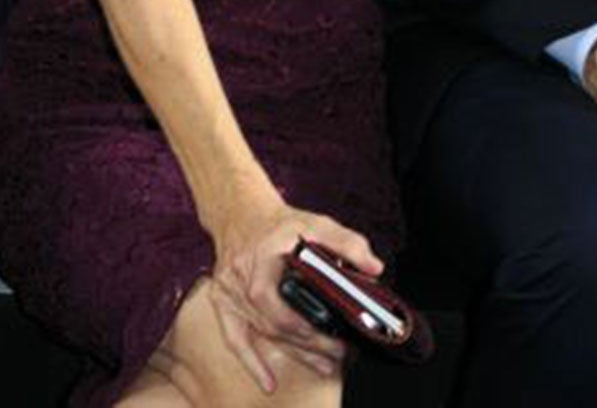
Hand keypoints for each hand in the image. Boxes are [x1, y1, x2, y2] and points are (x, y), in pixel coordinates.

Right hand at [206, 193, 378, 392]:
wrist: (241, 212)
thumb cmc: (279, 222)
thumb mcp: (317, 223)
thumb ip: (347, 243)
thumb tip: (372, 268)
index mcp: (261, 260)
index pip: (280, 304)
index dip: (307, 328)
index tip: (336, 338)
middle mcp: (241, 279)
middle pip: (275, 324)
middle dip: (309, 345)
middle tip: (339, 355)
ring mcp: (229, 293)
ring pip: (263, 333)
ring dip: (294, 353)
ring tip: (324, 366)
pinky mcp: (224, 303)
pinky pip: (235, 338)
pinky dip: (251, 362)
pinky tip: (268, 382)